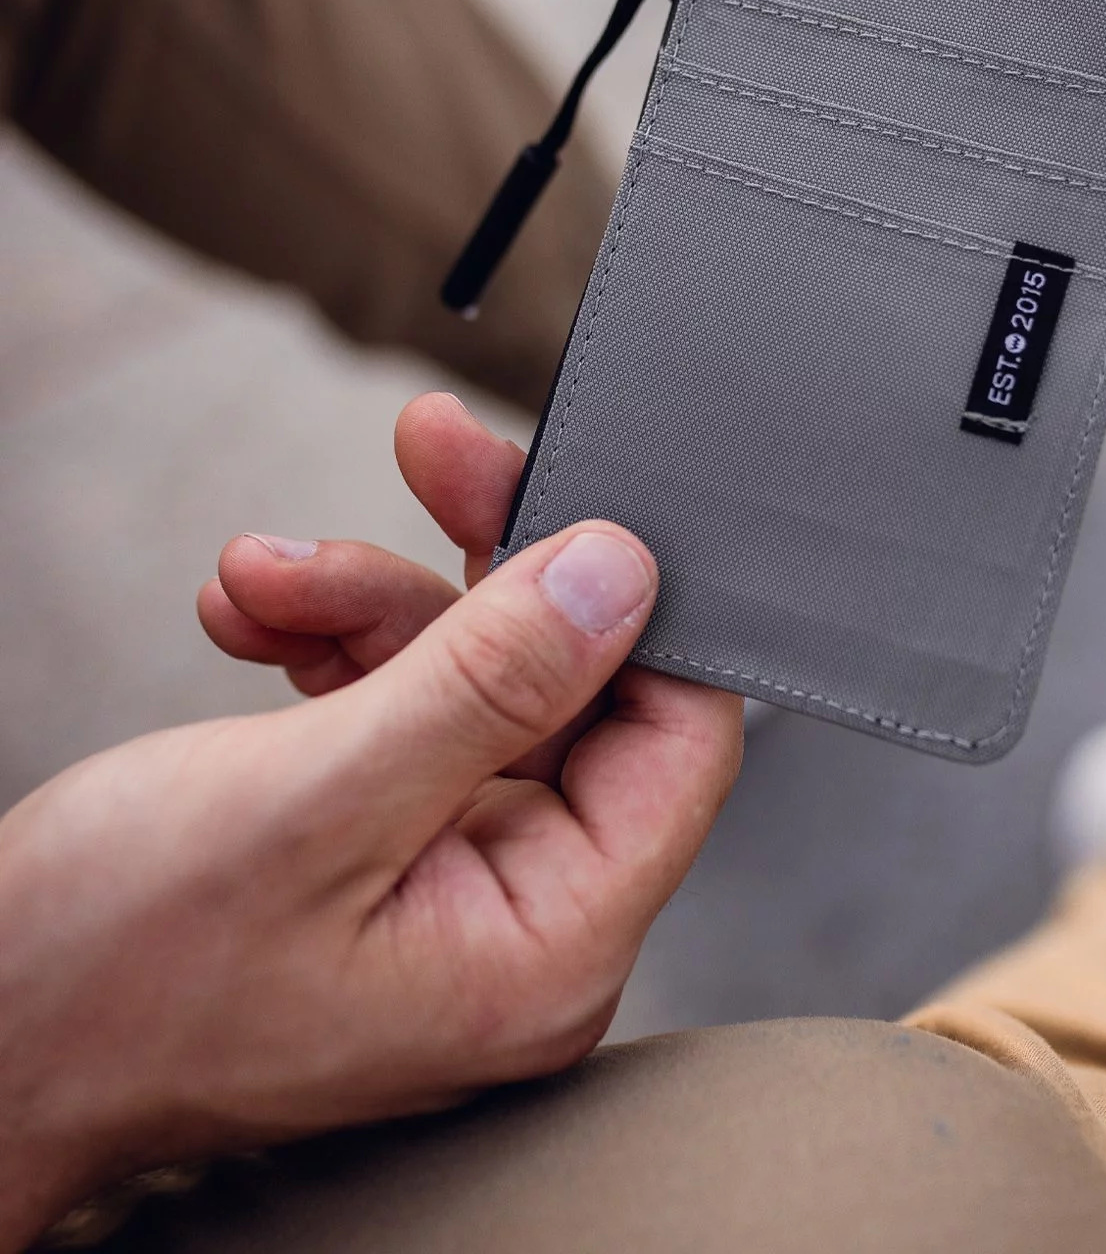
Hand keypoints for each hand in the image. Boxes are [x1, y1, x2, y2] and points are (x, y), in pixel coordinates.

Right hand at [0, 395, 740, 1248]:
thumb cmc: (113, 974)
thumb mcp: (315, 799)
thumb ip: (491, 682)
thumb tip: (623, 575)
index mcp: (545, 945)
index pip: (676, 739)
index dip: (631, 604)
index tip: (555, 495)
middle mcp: (520, 922)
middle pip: (569, 685)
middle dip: (465, 571)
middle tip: (426, 449)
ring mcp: (451, 884)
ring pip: (471, 679)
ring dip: (368, 600)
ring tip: (261, 576)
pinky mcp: (384, 850)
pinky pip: (401, 710)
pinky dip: (332, 647)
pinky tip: (255, 617)